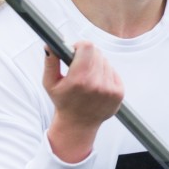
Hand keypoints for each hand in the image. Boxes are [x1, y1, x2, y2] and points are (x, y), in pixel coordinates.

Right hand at [43, 42, 123, 162]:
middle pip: (97, 52)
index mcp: (78, 80)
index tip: (75, 52)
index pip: (87, 47)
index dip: (80, 46)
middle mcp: (96, 84)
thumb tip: (49, 44)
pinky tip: (97, 85)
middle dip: (88, 56)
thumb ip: (50, 62)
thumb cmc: (63, 102)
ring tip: (88, 79)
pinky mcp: (119, 93)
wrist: (78, 125)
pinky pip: (113, 72)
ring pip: (106, 61)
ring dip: (97, 65)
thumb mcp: (50, 83)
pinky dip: (105, 75)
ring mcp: (109, 89)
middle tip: (80, 66)